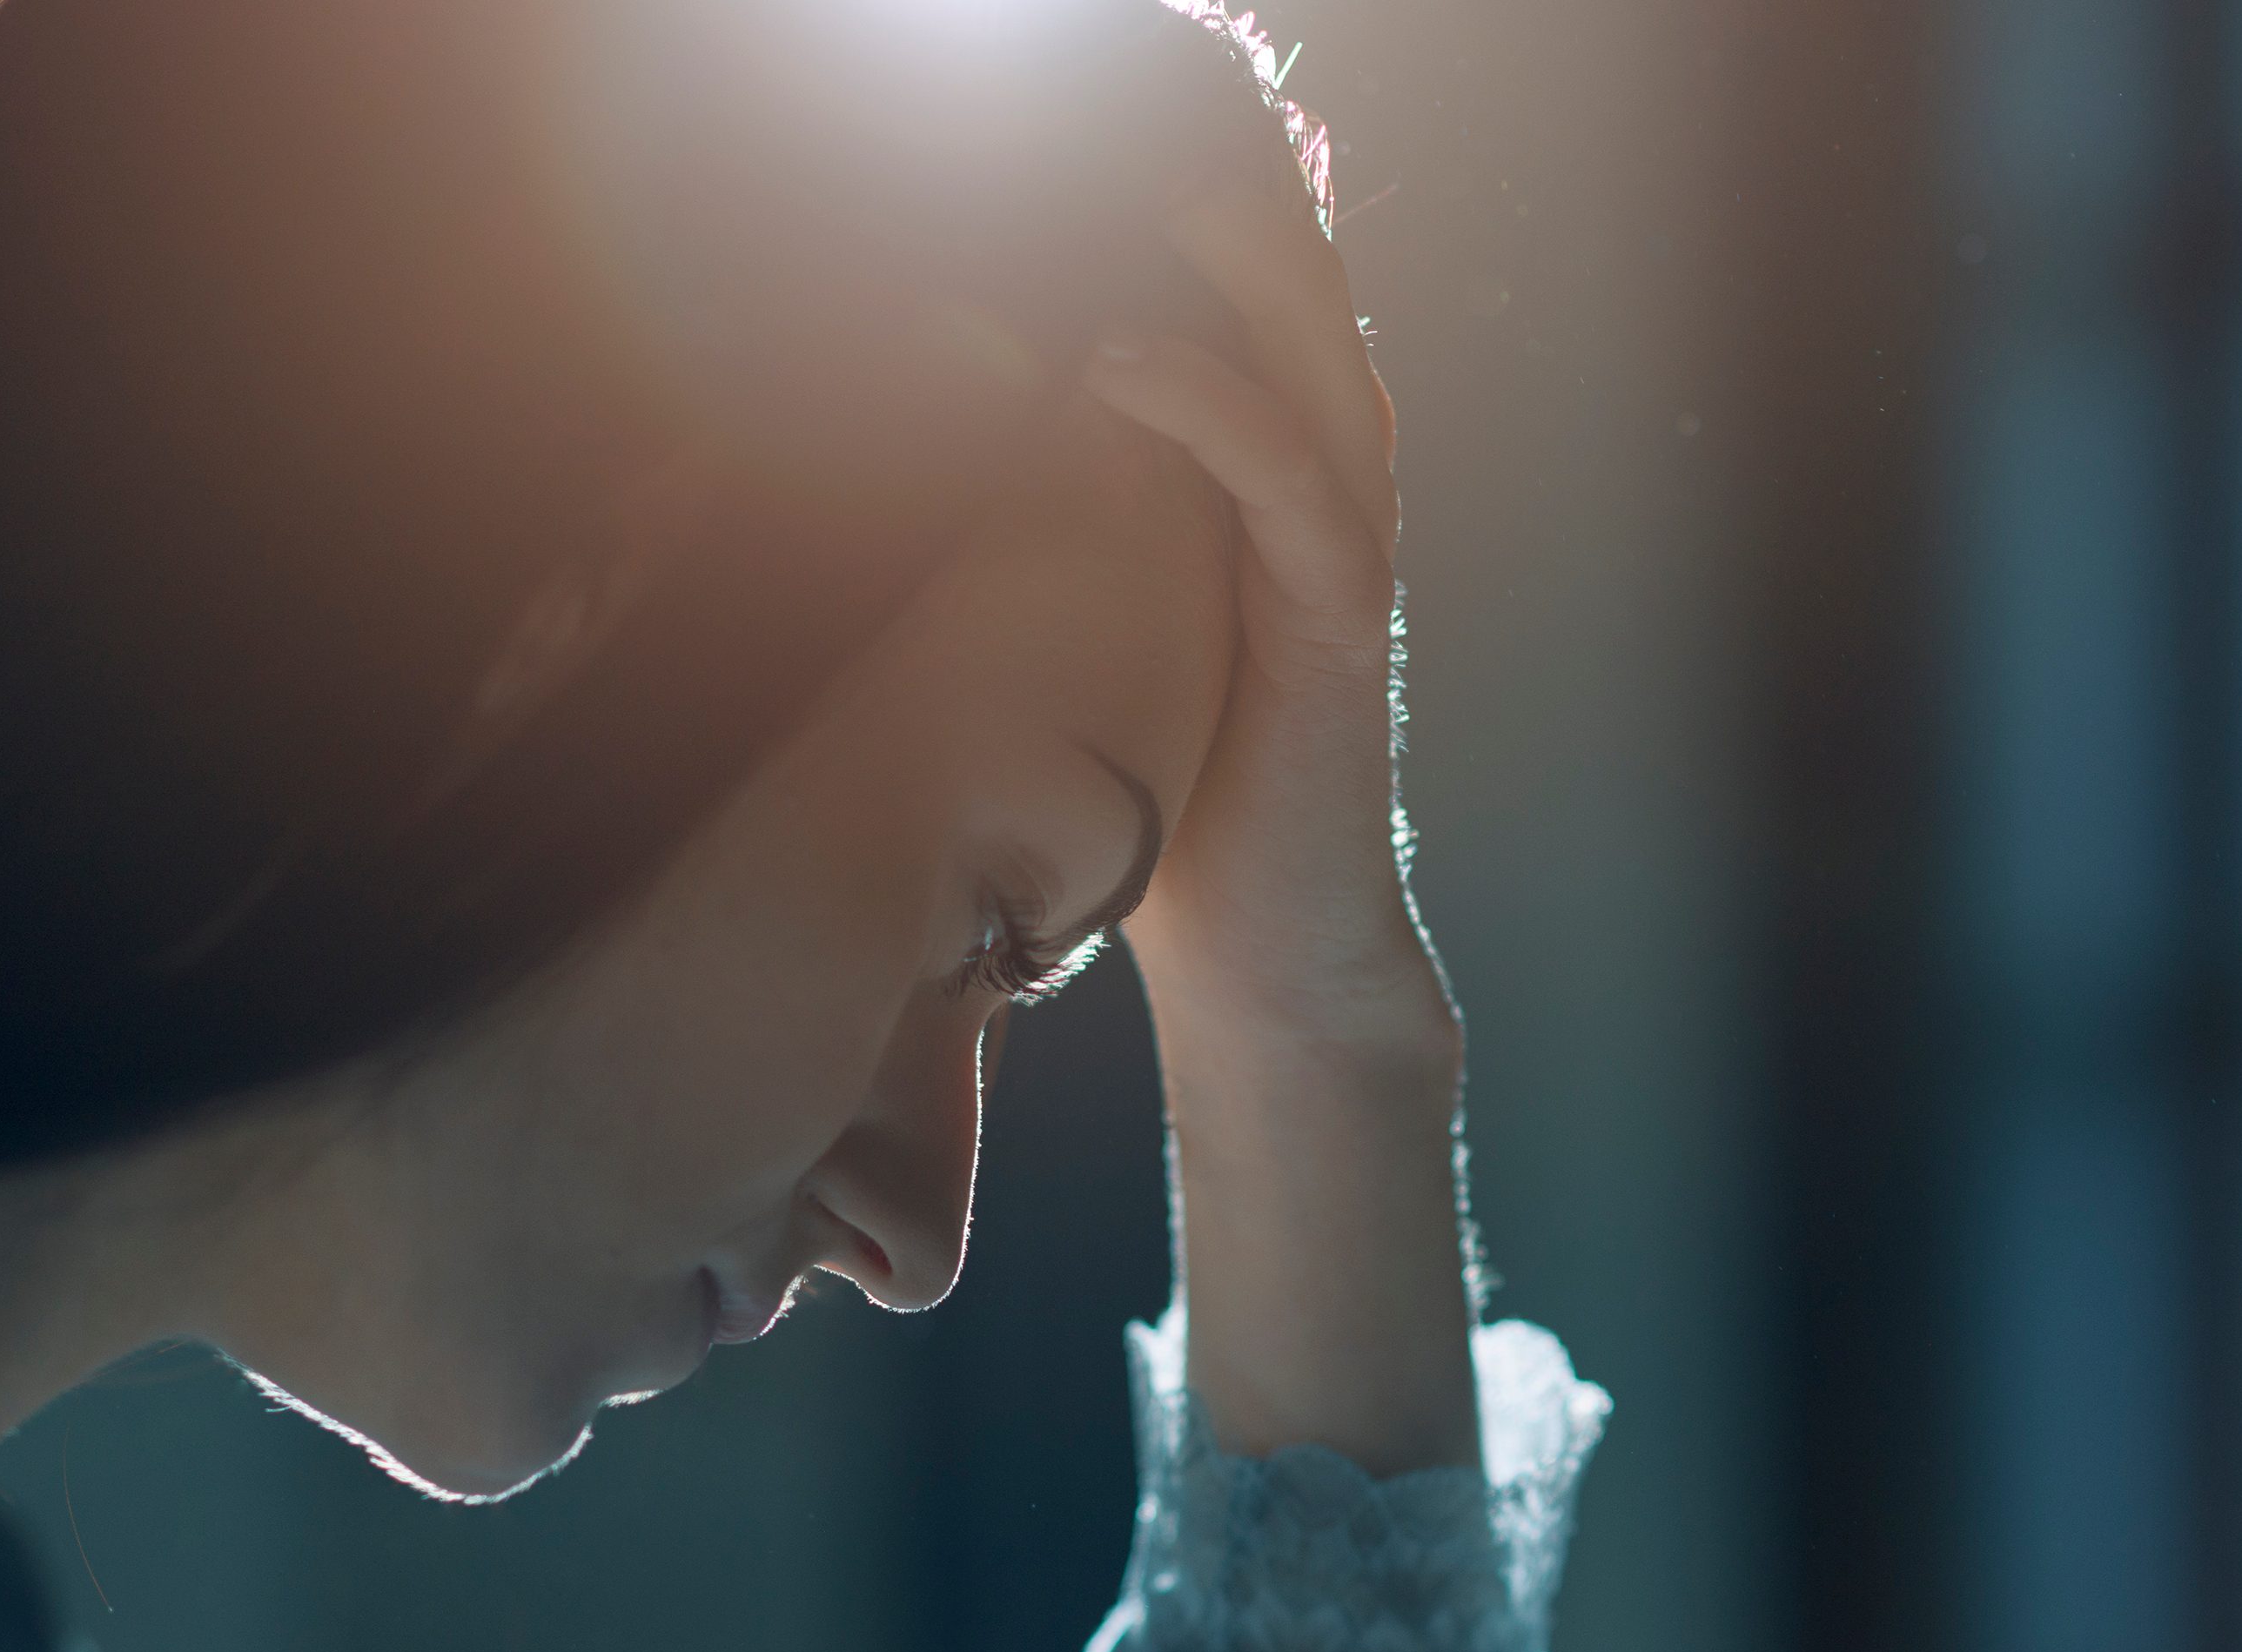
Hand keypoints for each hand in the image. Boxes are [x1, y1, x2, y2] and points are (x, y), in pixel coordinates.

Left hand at [1085, 179, 1450, 1054]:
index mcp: (1262, 480)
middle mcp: (1318, 494)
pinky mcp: (1343, 626)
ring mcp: (1342, 554)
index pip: (1244, 305)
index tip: (1110, 122)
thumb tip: (898, 449)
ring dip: (1246, 267)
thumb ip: (1044, 525)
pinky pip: (1298, 489)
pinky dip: (1216, 411)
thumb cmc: (1159, 793)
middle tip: (1155, 105)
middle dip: (1241, 193)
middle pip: (1302, 300)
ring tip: (1163, 183)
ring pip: (1321, 366)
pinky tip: (1125, 363)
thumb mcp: (1086, 625)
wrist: (1261, 956)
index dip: (1199, 207)